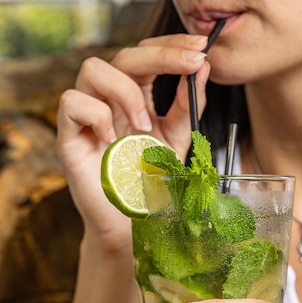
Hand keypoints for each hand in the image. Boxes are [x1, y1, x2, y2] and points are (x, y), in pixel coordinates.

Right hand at [57, 34, 208, 253]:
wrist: (132, 226)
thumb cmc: (151, 186)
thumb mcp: (176, 142)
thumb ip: (187, 108)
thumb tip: (201, 69)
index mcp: (134, 98)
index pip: (146, 56)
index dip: (171, 46)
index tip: (201, 49)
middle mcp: (109, 102)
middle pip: (124, 54)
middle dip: (160, 56)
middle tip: (189, 65)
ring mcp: (88, 118)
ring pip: (92, 69)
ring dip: (126, 91)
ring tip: (144, 126)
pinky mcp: (69, 138)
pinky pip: (72, 103)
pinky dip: (96, 114)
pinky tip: (113, 139)